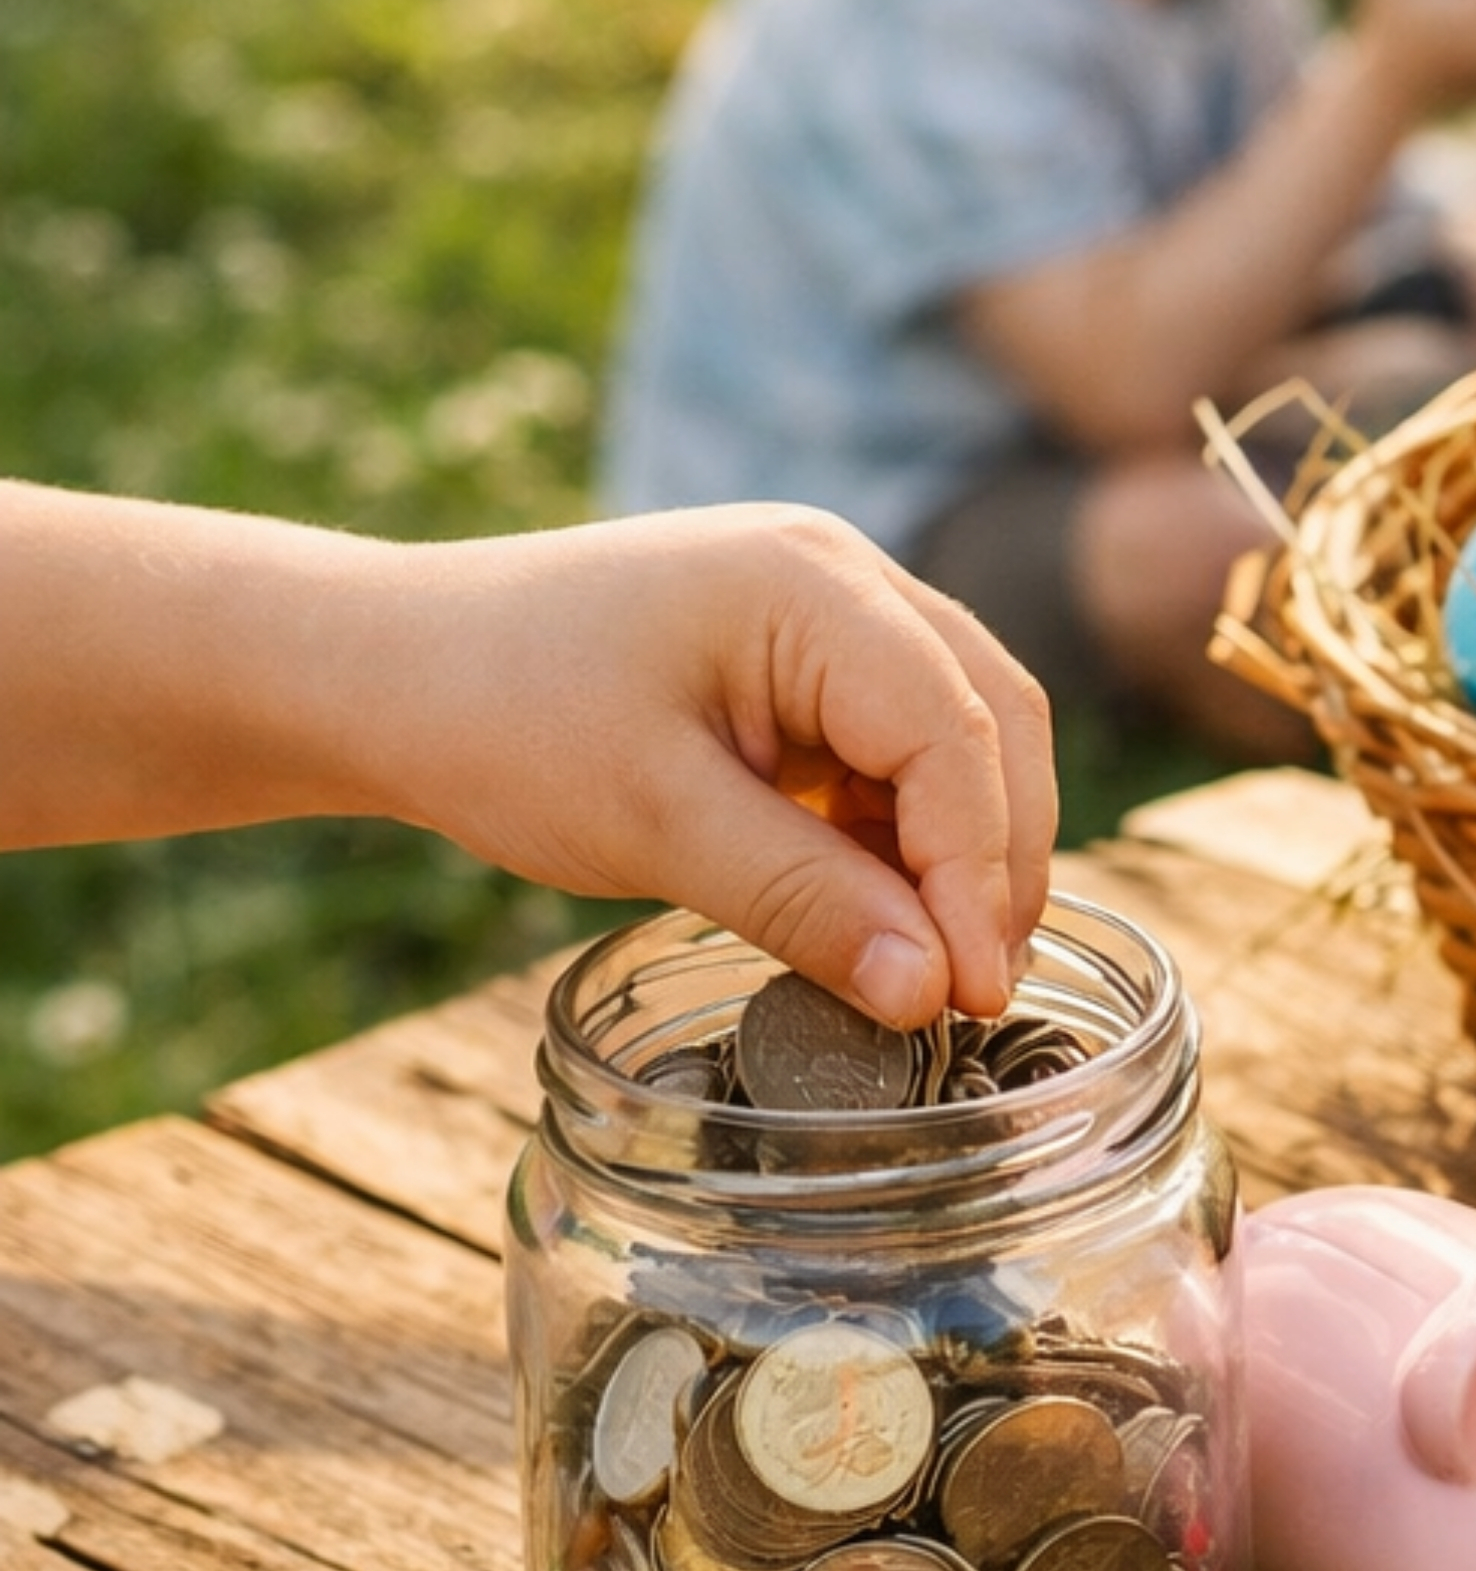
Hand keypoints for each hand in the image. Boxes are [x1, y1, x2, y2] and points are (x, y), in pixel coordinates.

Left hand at [369, 509, 1056, 1032]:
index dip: (978, 870)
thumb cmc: (496, 721)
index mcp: (814, 585)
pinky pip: (900, 747)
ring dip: (962, 850)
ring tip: (935, 966)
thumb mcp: (654, 824)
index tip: (970, 993)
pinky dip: (907, 834)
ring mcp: (832, 609)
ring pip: (963, 734)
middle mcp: (846, 576)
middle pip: (992, 720)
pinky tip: (881, 911)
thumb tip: (931, 994)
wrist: (383, 668)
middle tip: (977, 990)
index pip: (955, 732)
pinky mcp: (807, 658)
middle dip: (997, 861)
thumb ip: (806, 902)